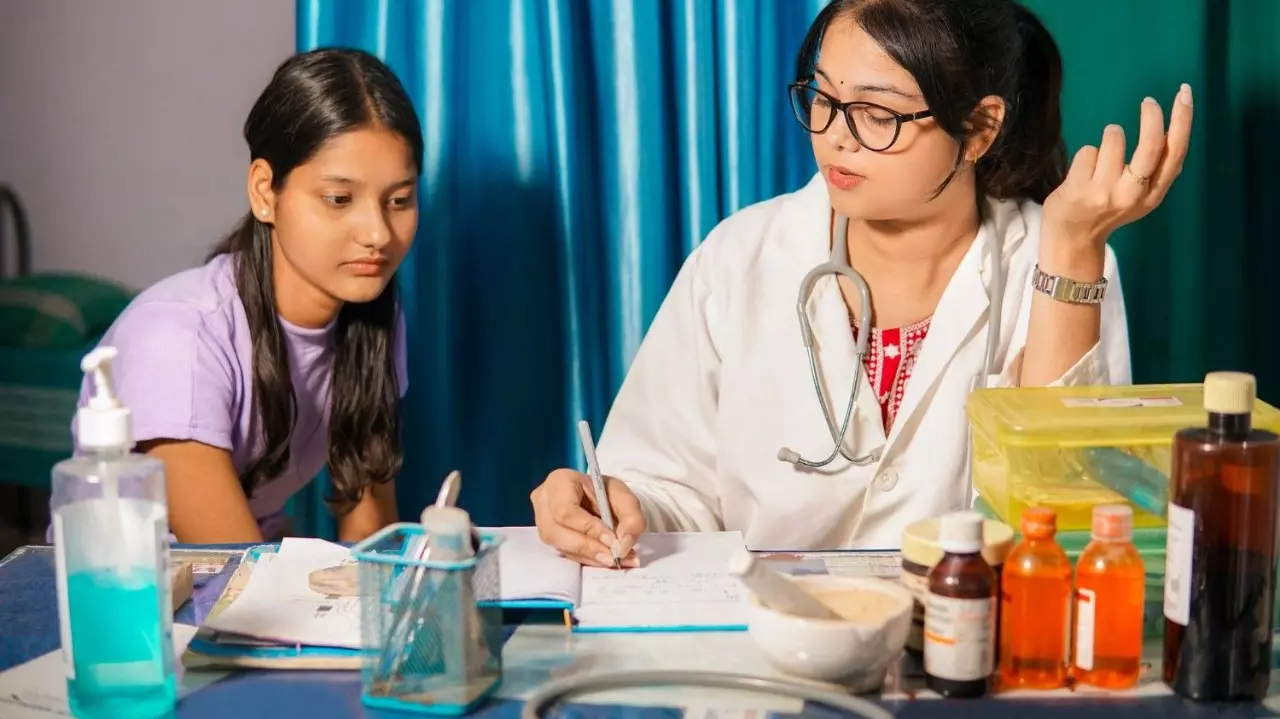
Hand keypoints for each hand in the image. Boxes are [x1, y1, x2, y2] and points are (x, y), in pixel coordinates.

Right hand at [531, 468, 646, 567]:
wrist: (601, 499)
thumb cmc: (608, 494)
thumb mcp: (626, 499)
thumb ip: (632, 520)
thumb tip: (623, 546)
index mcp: (560, 481)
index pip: (565, 510)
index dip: (588, 528)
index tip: (612, 540)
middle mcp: (544, 500)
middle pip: (555, 531)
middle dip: (587, 547)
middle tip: (614, 557)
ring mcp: (540, 520)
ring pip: (558, 546)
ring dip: (589, 556)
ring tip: (615, 560)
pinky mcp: (547, 537)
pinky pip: (564, 553)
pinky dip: (586, 559)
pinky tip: (605, 559)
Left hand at [1042, 83, 1194, 252]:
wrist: (1072, 239)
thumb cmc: (1107, 209)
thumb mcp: (1139, 197)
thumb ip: (1154, 171)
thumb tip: (1170, 129)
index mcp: (1152, 195)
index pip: (1174, 153)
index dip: (1183, 121)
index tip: (1184, 94)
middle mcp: (1132, 194)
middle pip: (1150, 145)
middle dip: (1152, 117)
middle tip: (1148, 101)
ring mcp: (1105, 192)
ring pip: (1114, 139)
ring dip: (1109, 138)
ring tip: (1101, 158)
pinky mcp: (1079, 188)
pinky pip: (1087, 151)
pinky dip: (1086, 156)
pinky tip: (1082, 174)